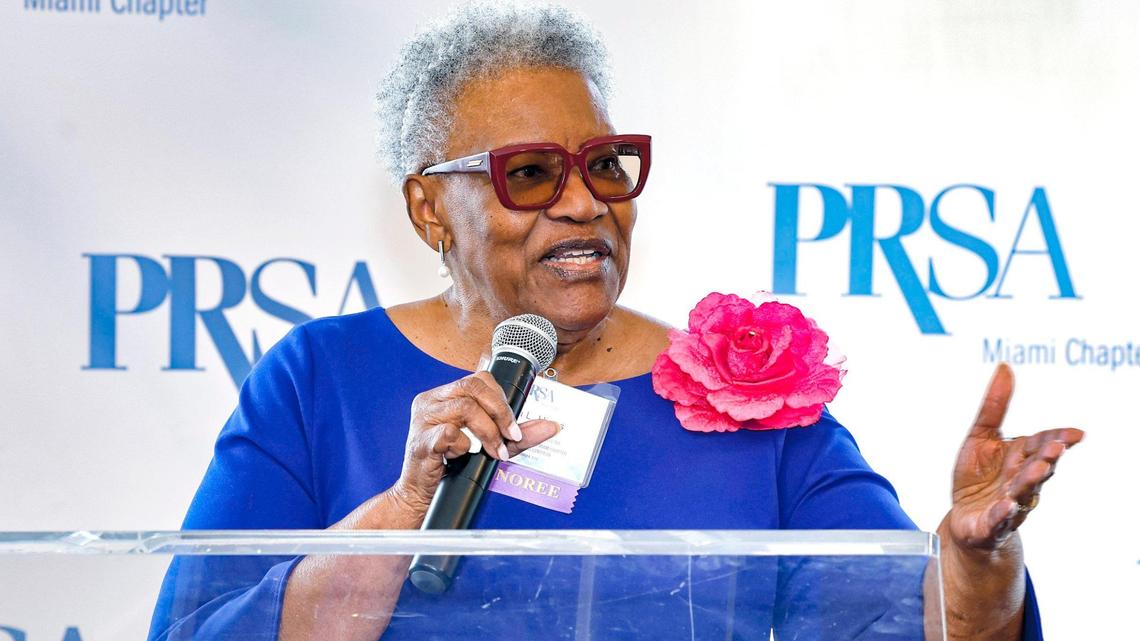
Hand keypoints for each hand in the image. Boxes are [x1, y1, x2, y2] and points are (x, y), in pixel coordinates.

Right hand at [393, 371, 559, 510]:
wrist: (423, 494)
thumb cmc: (453, 467)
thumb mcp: (490, 446)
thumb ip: (517, 435)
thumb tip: (549, 427)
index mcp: (446, 396)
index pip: (479, 379)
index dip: (501, 398)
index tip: (513, 424)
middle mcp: (432, 401)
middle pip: (473, 386)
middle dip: (499, 411)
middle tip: (510, 436)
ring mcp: (423, 418)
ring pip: (465, 408)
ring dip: (487, 432)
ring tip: (493, 451)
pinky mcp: (420, 439)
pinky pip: (450, 433)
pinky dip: (464, 446)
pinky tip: (463, 456)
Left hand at [946, 363, 1083, 550]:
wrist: (966, 520)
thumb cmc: (978, 477)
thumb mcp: (980, 436)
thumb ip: (994, 406)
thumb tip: (1005, 367)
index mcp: (1020, 458)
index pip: (1042, 444)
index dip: (1058, 439)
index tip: (1076, 434)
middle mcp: (1020, 482)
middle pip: (1037, 468)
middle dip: (1047, 458)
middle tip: (1056, 448)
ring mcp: (1009, 505)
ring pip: (1023, 494)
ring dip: (1030, 483)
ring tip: (1038, 471)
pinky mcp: (990, 525)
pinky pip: (998, 521)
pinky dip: (1002, 514)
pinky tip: (1006, 506)